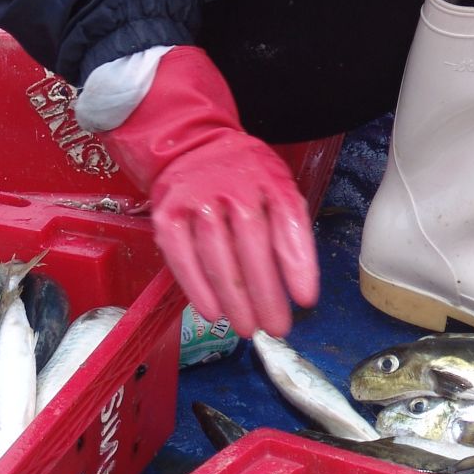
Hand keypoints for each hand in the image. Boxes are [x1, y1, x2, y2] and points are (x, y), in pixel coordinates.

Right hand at [101, 47, 318, 335]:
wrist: (189, 145)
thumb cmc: (243, 175)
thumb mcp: (276, 185)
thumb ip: (289, 224)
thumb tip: (299, 281)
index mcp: (269, 178)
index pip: (289, 222)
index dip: (298, 263)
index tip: (306, 299)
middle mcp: (234, 187)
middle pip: (253, 247)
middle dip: (267, 293)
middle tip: (277, 326)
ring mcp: (197, 200)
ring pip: (218, 256)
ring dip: (235, 299)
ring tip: (249, 328)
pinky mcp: (167, 216)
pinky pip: (182, 257)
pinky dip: (197, 288)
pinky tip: (214, 313)